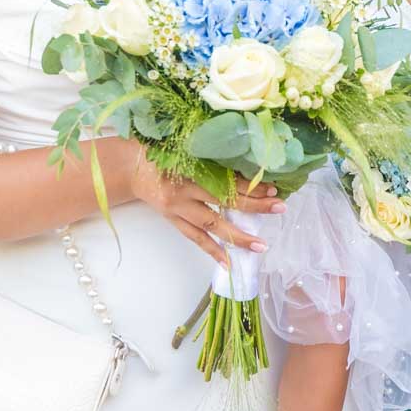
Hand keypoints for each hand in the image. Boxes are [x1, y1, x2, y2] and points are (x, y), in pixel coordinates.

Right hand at [129, 154, 284, 266]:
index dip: (249, 184)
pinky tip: (229, 263)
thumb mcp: (186, 146)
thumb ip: (212, 157)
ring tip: (260, 245)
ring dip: (237, 236)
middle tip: (279, 207)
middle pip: (223, 200)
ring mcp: (177, 208)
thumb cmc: (162, 150)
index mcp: (188, 166)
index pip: (225, 178)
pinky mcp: (173, 220)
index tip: (272, 187)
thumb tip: (248, 167)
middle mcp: (183, 190)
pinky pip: (195, 239)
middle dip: (253, 205)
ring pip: (211, 225)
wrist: (132, 167)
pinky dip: (213, 251)